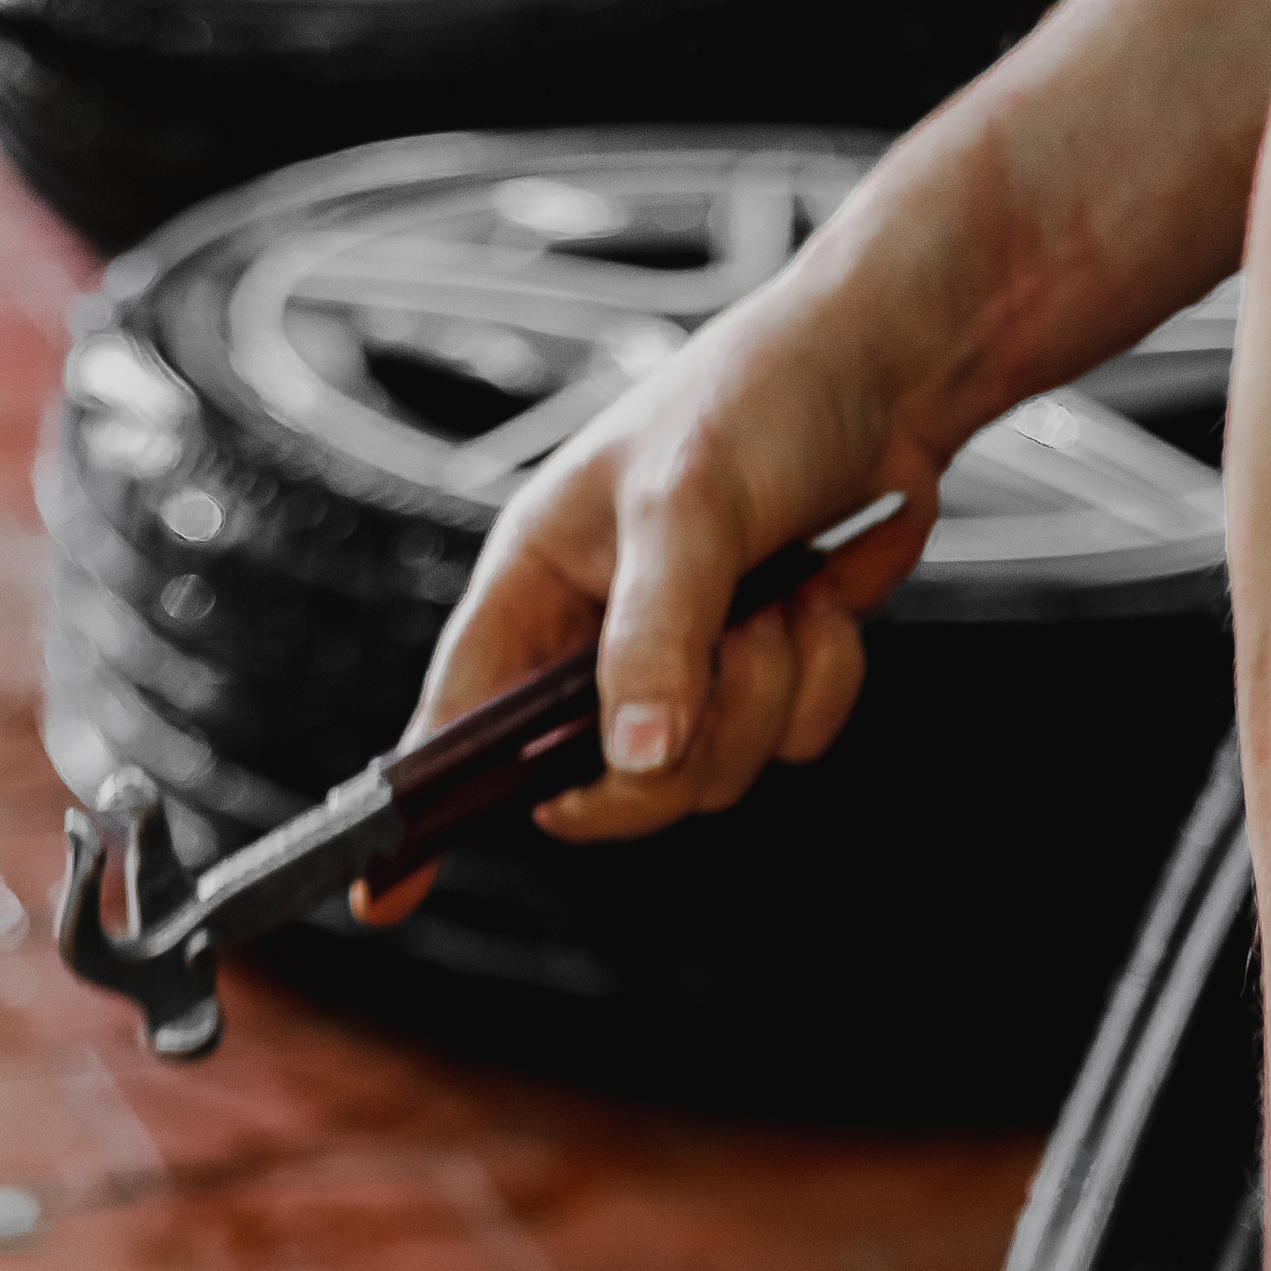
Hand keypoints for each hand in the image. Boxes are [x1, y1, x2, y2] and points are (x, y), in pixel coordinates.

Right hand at [353, 296, 945, 923]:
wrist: (884, 376)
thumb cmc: (756, 403)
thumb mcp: (688, 507)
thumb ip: (656, 639)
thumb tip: (633, 761)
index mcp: (534, 590)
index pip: (455, 726)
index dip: (422, 812)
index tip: (386, 894)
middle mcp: (595, 644)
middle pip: (602, 788)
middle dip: (683, 741)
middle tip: (732, 656)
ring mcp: (682, 671)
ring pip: (708, 775)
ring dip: (769, 693)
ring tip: (784, 595)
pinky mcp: (762, 680)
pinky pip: (787, 744)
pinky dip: (821, 682)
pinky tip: (826, 600)